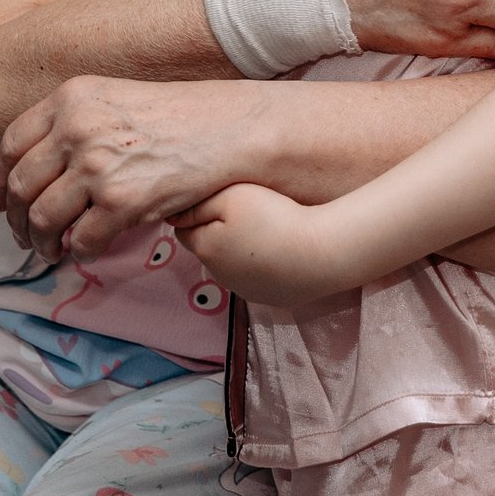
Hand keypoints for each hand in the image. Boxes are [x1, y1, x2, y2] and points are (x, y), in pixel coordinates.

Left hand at [0, 75, 249, 260]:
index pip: (10, 144)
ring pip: (42, 218)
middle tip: (24, 236)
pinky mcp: (120, 201)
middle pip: (20, 185)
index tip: (1, 202)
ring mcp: (97, 165)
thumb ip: (74, 122)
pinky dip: (78, 252)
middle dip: (15, 220)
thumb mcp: (114, 99)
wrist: (230, 129)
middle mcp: (76, 128)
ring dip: (41, 242)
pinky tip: (86, 251)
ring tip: (50, 250)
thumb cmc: (179, 117)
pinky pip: (81, 240)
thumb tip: (40, 169)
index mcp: (70, 98)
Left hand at [174, 183, 355, 308]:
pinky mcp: (270, 298)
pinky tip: (280, 253)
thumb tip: (173, 216)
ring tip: (267, 232)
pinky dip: (262, 267)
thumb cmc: (275, 218)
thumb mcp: (231, 197)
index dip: (198, 214)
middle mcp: (220, 276)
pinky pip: (257, 279)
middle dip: (218, 233)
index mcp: (206, 250)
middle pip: (209, 249)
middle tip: (246, 213)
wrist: (320, 253)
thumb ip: (197, 206)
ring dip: (240, 251)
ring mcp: (245, 291)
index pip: (184, 231)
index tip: (218, 201)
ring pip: (232, 266)